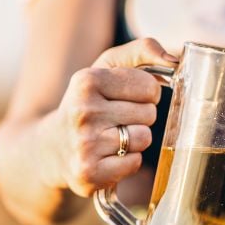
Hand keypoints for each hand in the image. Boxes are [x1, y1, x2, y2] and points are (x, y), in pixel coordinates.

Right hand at [51, 38, 176, 196]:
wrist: (50, 149)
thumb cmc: (89, 103)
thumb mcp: (106, 68)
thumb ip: (141, 51)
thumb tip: (174, 59)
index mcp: (87, 80)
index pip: (150, 86)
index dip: (146, 94)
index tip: (126, 98)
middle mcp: (82, 111)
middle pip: (149, 113)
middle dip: (139, 117)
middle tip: (115, 120)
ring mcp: (84, 144)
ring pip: (144, 138)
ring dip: (135, 140)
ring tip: (112, 138)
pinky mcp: (89, 173)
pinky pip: (134, 163)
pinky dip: (127, 161)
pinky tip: (108, 157)